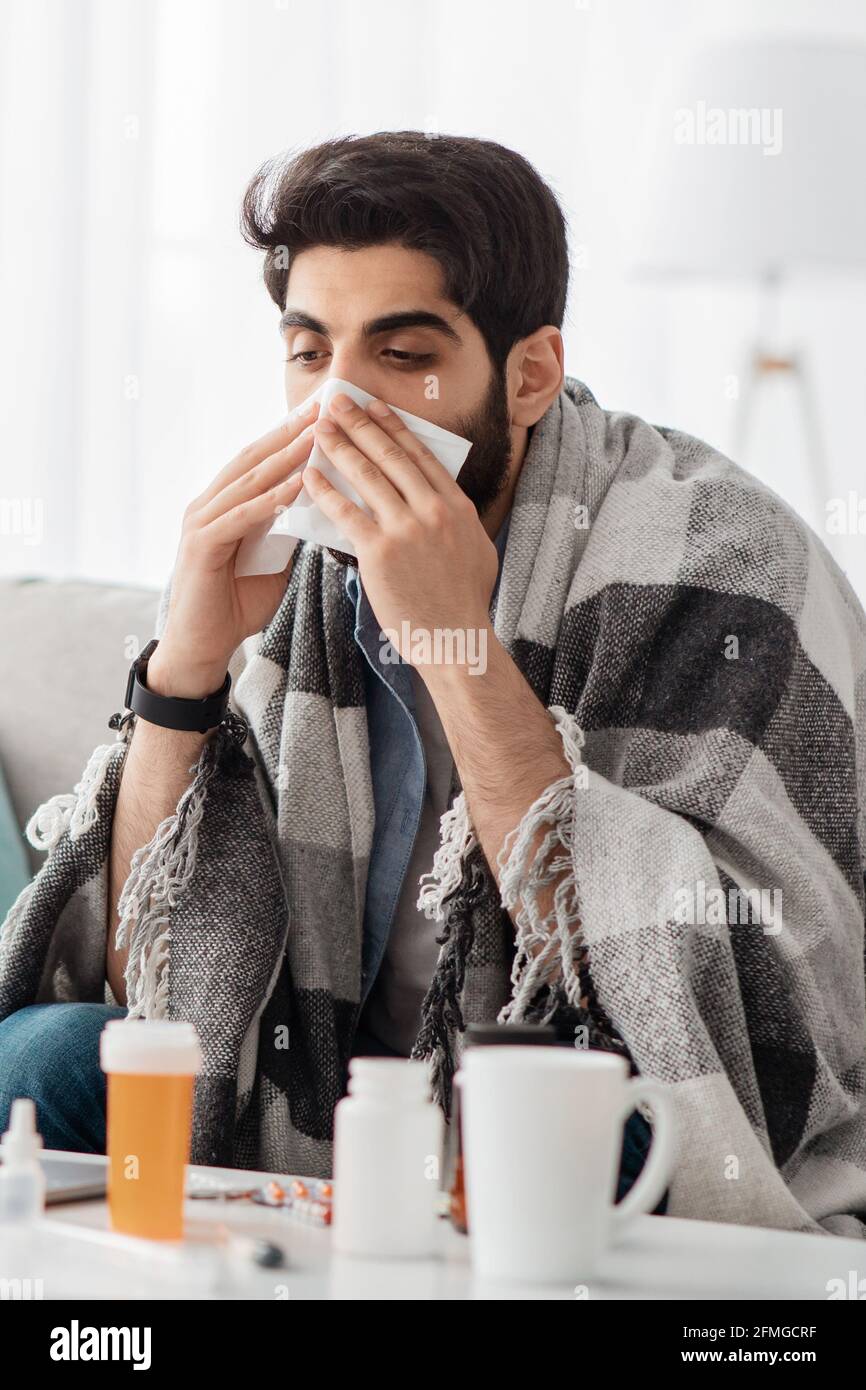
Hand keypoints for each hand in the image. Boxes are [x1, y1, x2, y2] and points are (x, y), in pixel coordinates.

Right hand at [151, 401, 318, 696]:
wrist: (203, 646)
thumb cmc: (236, 606)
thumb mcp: (273, 562)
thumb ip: (287, 532)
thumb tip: (320, 508)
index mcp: (223, 505)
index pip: (259, 461)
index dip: (289, 436)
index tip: (323, 415)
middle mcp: (207, 505)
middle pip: (252, 459)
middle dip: (289, 433)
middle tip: (322, 408)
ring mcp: (201, 522)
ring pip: (248, 481)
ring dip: (284, 457)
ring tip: (316, 435)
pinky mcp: (201, 545)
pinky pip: (241, 516)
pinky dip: (271, 499)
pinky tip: (297, 483)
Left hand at [303, 393, 497, 676]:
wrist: (455, 640)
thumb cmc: (464, 603)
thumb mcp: (474, 550)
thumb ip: (454, 520)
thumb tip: (439, 498)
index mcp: (457, 507)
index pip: (420, 456)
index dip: (393, 427)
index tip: (374, 406)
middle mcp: (434, 511)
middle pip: (391, 455)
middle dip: (360, 423)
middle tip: (337, 401)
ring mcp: (407, 530)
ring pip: (367, 476)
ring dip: (339, 446)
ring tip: (317, 428)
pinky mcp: (380, 553)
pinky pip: (346, 513)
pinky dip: (325, 490)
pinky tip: (308, 475)